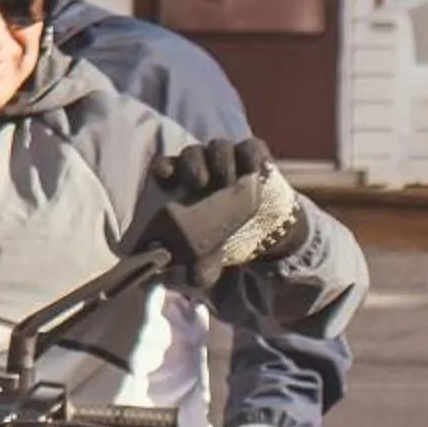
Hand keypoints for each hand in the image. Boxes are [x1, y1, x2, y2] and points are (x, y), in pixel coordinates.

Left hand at [150, 137, 304, 286]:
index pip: (166, 167)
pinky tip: (252, 170)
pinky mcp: (254, 157)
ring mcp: (229, 159)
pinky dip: (251, 155)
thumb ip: (197, 268)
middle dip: (194, 164)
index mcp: (182, 185)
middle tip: (200, 183)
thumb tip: (185, 280)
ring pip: (219, 146)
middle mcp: (202, 166)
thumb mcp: (210, 256)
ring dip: (221, 161)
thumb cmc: (224, 236)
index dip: (164, 168)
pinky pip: (251, 147)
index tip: (166, 178)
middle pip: (192, 153)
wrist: (263, 230)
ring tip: (227, 182)